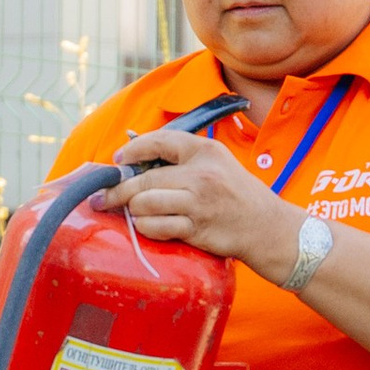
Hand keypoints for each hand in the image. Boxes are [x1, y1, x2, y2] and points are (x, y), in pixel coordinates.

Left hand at [95, 127, 304, 281]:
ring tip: (135, 212)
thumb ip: (182, 158)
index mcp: (205, 151)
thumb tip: (134, 159)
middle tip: (102, 197)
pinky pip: (155, 227)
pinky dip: (145, 227)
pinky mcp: (196, 228)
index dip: (133, 150)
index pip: (159, 141)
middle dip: (117, 189)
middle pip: (144, 179)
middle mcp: (201, 174)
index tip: (118, 160)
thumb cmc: (237, 194)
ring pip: (144, 203)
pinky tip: (148, 225)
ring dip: (133, 210)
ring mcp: (198, 202)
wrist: (266, 227)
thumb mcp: (217, 163)